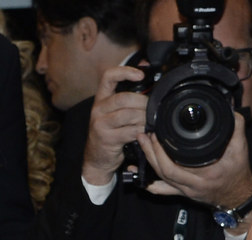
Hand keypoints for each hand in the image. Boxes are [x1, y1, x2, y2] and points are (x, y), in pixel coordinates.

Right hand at [81, 66, 148, 185]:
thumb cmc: (111, 132)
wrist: (98, 157)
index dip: (125, 72)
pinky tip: (146, 132)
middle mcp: (98, 108)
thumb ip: (127, 95)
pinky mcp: (107, 138)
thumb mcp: (114, 112)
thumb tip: (145, 69)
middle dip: (143, 102)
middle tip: (153, 108)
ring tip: (151, 122)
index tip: (141, 75)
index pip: (108, 76)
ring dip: (144, 118)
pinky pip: (129, 131)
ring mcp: (101, 124)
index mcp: (101, 98)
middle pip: (124, 98)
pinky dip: (141, 131)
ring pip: (128, 115)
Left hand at [138, 111, 251, 212]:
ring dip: (148, 162)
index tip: (155, 134)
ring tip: (140, 145)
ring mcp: (186, 190)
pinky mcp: (183, 192)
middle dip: (150, 153)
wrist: (238, 195)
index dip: (161, 152)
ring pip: (160, 180)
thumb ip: (236, 126)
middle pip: (162, 172)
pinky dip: (148, 182)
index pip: (174, 166)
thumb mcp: (241, 148)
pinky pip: (161, 190)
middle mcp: (192, 185)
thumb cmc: (238, 172)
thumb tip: (229, 107)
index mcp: (204, 175)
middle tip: (143, 136)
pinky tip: (137, 171)